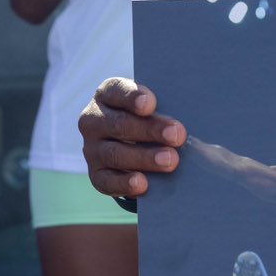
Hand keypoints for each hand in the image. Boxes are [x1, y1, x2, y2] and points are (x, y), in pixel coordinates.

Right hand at [79, 77, 186, 199]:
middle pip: (120, 124)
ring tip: (170, 160)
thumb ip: (164, 110)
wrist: (134, 146)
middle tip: (177, 136)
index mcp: (107, 95)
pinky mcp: (96, 174)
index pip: (117, 91)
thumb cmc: (149, 119)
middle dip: (150, 130)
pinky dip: (125, 183)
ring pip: (115, 154)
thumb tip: (183, 125)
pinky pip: (107, 181)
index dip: (133, 97)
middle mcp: (94, 120)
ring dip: (144, 158)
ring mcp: (92, 149)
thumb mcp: (154, 108)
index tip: (151, 104)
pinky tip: (143, 183)